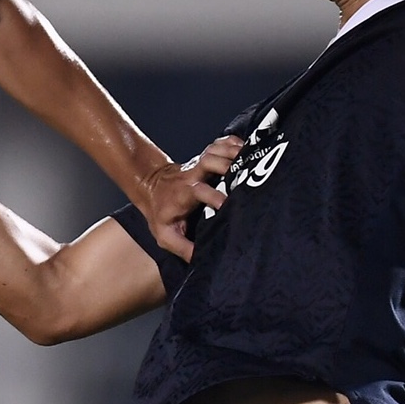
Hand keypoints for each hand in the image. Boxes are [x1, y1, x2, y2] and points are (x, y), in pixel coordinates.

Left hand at [141, 135, 242, 261]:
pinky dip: (234, 142)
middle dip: (226, 164)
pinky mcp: (206, 156)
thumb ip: (183, 248)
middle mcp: (193, 175)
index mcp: (184, 194)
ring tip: (252, 159)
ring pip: (216, 149)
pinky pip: (221, 143)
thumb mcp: (165, 235)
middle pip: (209, 161)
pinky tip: (247, 148)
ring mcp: (199, 163)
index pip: (199, 191)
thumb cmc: (161, 213)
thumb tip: (202, 261)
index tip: (226, 204)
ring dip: (233, 151)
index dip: (212, 196)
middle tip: (244, 173)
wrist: (152, 186)